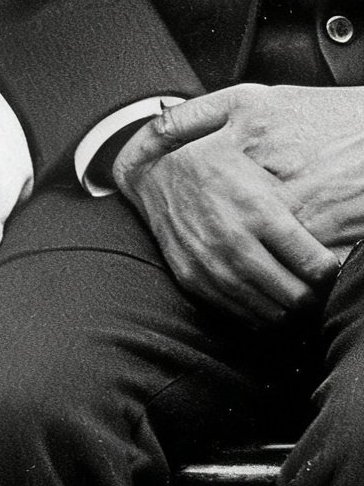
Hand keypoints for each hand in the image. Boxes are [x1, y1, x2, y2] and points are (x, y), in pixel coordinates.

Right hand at [115, 99, 341, 321]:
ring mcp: (213, 266)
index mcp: (258, 212)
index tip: (326, 266)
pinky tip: (265, 297)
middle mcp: (235, 244)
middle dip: (315, 296)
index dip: (329, 271)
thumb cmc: (214, 168)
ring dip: (290, 310)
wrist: (156, 172)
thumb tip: (326, 240)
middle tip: (314, 286)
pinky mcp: (195, 280)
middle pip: (299, 297)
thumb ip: (295, 207)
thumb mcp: (259, 174)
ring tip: (292, 293)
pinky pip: (242, 317)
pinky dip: (261, 315)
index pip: (316, 267)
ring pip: (273, 314)